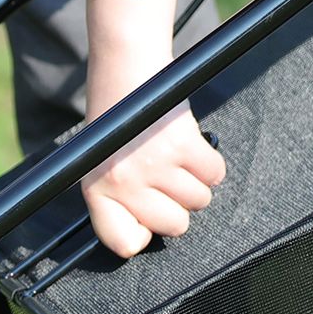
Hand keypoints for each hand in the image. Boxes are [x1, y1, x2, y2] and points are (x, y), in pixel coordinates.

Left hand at [79, 6, 226, 257]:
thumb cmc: (116, 119)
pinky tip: (189, 145)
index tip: (146, 218)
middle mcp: (123, 183)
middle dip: (178, 205)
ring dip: (195, 181)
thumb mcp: (101, 163)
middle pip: (175, 226)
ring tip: (174, 156)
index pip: (124, 244)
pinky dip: (209, 163)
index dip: (142, 234)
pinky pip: (214, 174)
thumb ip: (119, 199)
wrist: (126, 69)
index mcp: (98, 191)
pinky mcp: (182, 146)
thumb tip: (146, 235)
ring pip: (199, 201)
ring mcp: (153, 165)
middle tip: (165, 178)